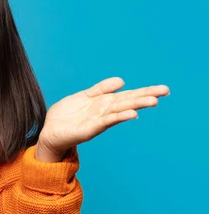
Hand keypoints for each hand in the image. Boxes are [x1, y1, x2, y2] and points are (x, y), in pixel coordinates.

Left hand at [36, 77, 169, 161]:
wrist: (49, 132)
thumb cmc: (66, 116)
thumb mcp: (83, 97)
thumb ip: (100, 89)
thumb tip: (121, 81)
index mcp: (103, 104)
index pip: (127, 95)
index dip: (144, 91)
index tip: (163, 89)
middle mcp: (104, 113)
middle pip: (127, 102)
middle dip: (145, 97)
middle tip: (165, 91)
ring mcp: (98, 122)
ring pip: (120, 111)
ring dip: (136, 106)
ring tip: (153, 101)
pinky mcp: (88, 130)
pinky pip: (105, 122)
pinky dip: (118, 117)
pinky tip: (131, 114)